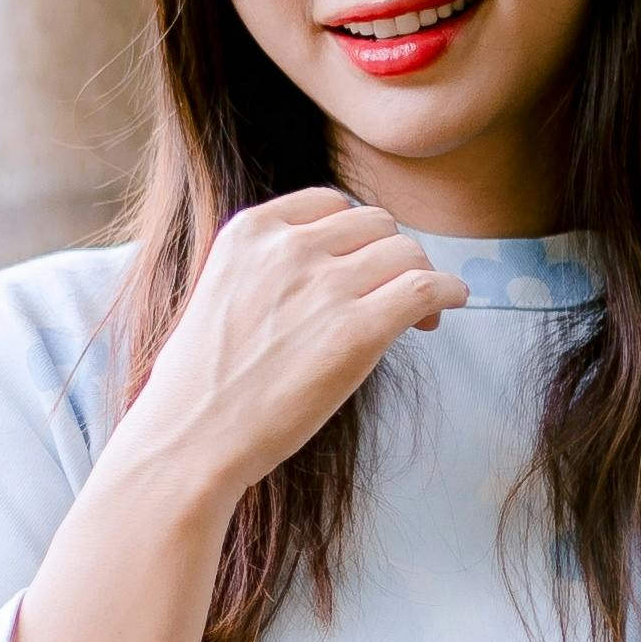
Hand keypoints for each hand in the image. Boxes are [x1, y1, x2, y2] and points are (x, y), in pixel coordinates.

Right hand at [107, 191, 464, 501]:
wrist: (191, 437)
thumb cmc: (200, 384)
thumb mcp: (220, 292)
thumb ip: (266, 267)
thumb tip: (324, 273)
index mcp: (250, 231)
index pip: (331, 204)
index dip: (357, 235)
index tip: (363, 266)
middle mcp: (290, 247)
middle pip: (376, 225)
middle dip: (391, 256)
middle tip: (394, 298)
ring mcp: (325, 286)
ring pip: (408, 253)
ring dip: (421, 278)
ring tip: (418, 317)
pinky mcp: (358, 331)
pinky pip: (427, 288)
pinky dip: (449, 292)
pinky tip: (449, 306)